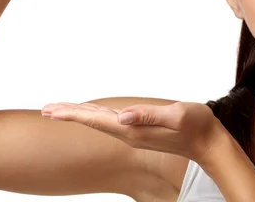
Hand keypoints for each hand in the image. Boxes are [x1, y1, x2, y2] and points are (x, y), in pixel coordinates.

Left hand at [40, 100, 223, 161]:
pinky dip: (96, 115)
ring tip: (60, 110)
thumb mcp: (177, 116)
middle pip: (92, 121)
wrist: (209, 144)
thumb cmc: (196, 126)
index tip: (50, 111)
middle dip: (68, 114)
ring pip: (99, 121)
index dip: (72, 113)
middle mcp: (129, 133)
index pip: (95, 119)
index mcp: (133, 129)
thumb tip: (122, 116)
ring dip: (79, 115)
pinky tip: (92, 112)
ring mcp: (134, 133)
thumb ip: (149, 116)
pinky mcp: (140, 130)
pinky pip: (110, 122)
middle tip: (45, 109)